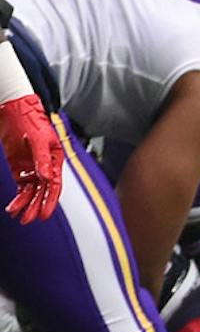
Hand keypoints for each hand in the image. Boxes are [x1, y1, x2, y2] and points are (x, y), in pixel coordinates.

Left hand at [1, 93, 62, 222]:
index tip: (45, 215)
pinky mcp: (19, 167)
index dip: (50, 201)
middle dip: (36, 207)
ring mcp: (31, 168)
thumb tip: (45, 177)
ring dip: (25, 204)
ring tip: (18, 216)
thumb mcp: (39, 140)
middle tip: (29, 220)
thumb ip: (42, 159)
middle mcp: (44, 167)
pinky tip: (13, 206)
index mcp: (55, 161)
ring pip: (31, 192)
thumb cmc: (32, 121)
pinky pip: (21, 186)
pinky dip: (18, 197)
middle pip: (42, 192)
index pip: (54, 186)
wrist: (15, 111)